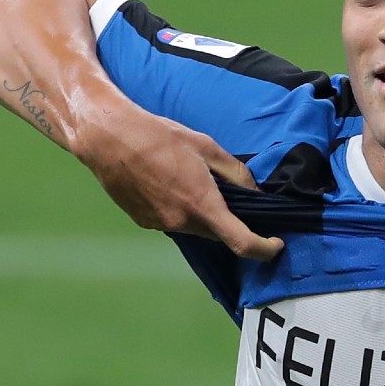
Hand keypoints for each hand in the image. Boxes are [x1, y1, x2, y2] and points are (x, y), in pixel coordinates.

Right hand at [76, 104, 284, 260]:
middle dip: (229, 221)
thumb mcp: (206, 146)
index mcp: (202, 204)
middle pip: (218, 233)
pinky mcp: (145, 222)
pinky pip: (174, 222)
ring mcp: (161, 225)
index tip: (276, 245)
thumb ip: (236, 173)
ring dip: (202, 213)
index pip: (242, 242)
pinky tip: (167, 183)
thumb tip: (256, 192)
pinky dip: (180, 210)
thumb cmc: (158, 136)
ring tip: (188, 179)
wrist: (108, 139)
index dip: (265, 249)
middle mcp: (181, 222)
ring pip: (195, 227)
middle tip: (229, 194)